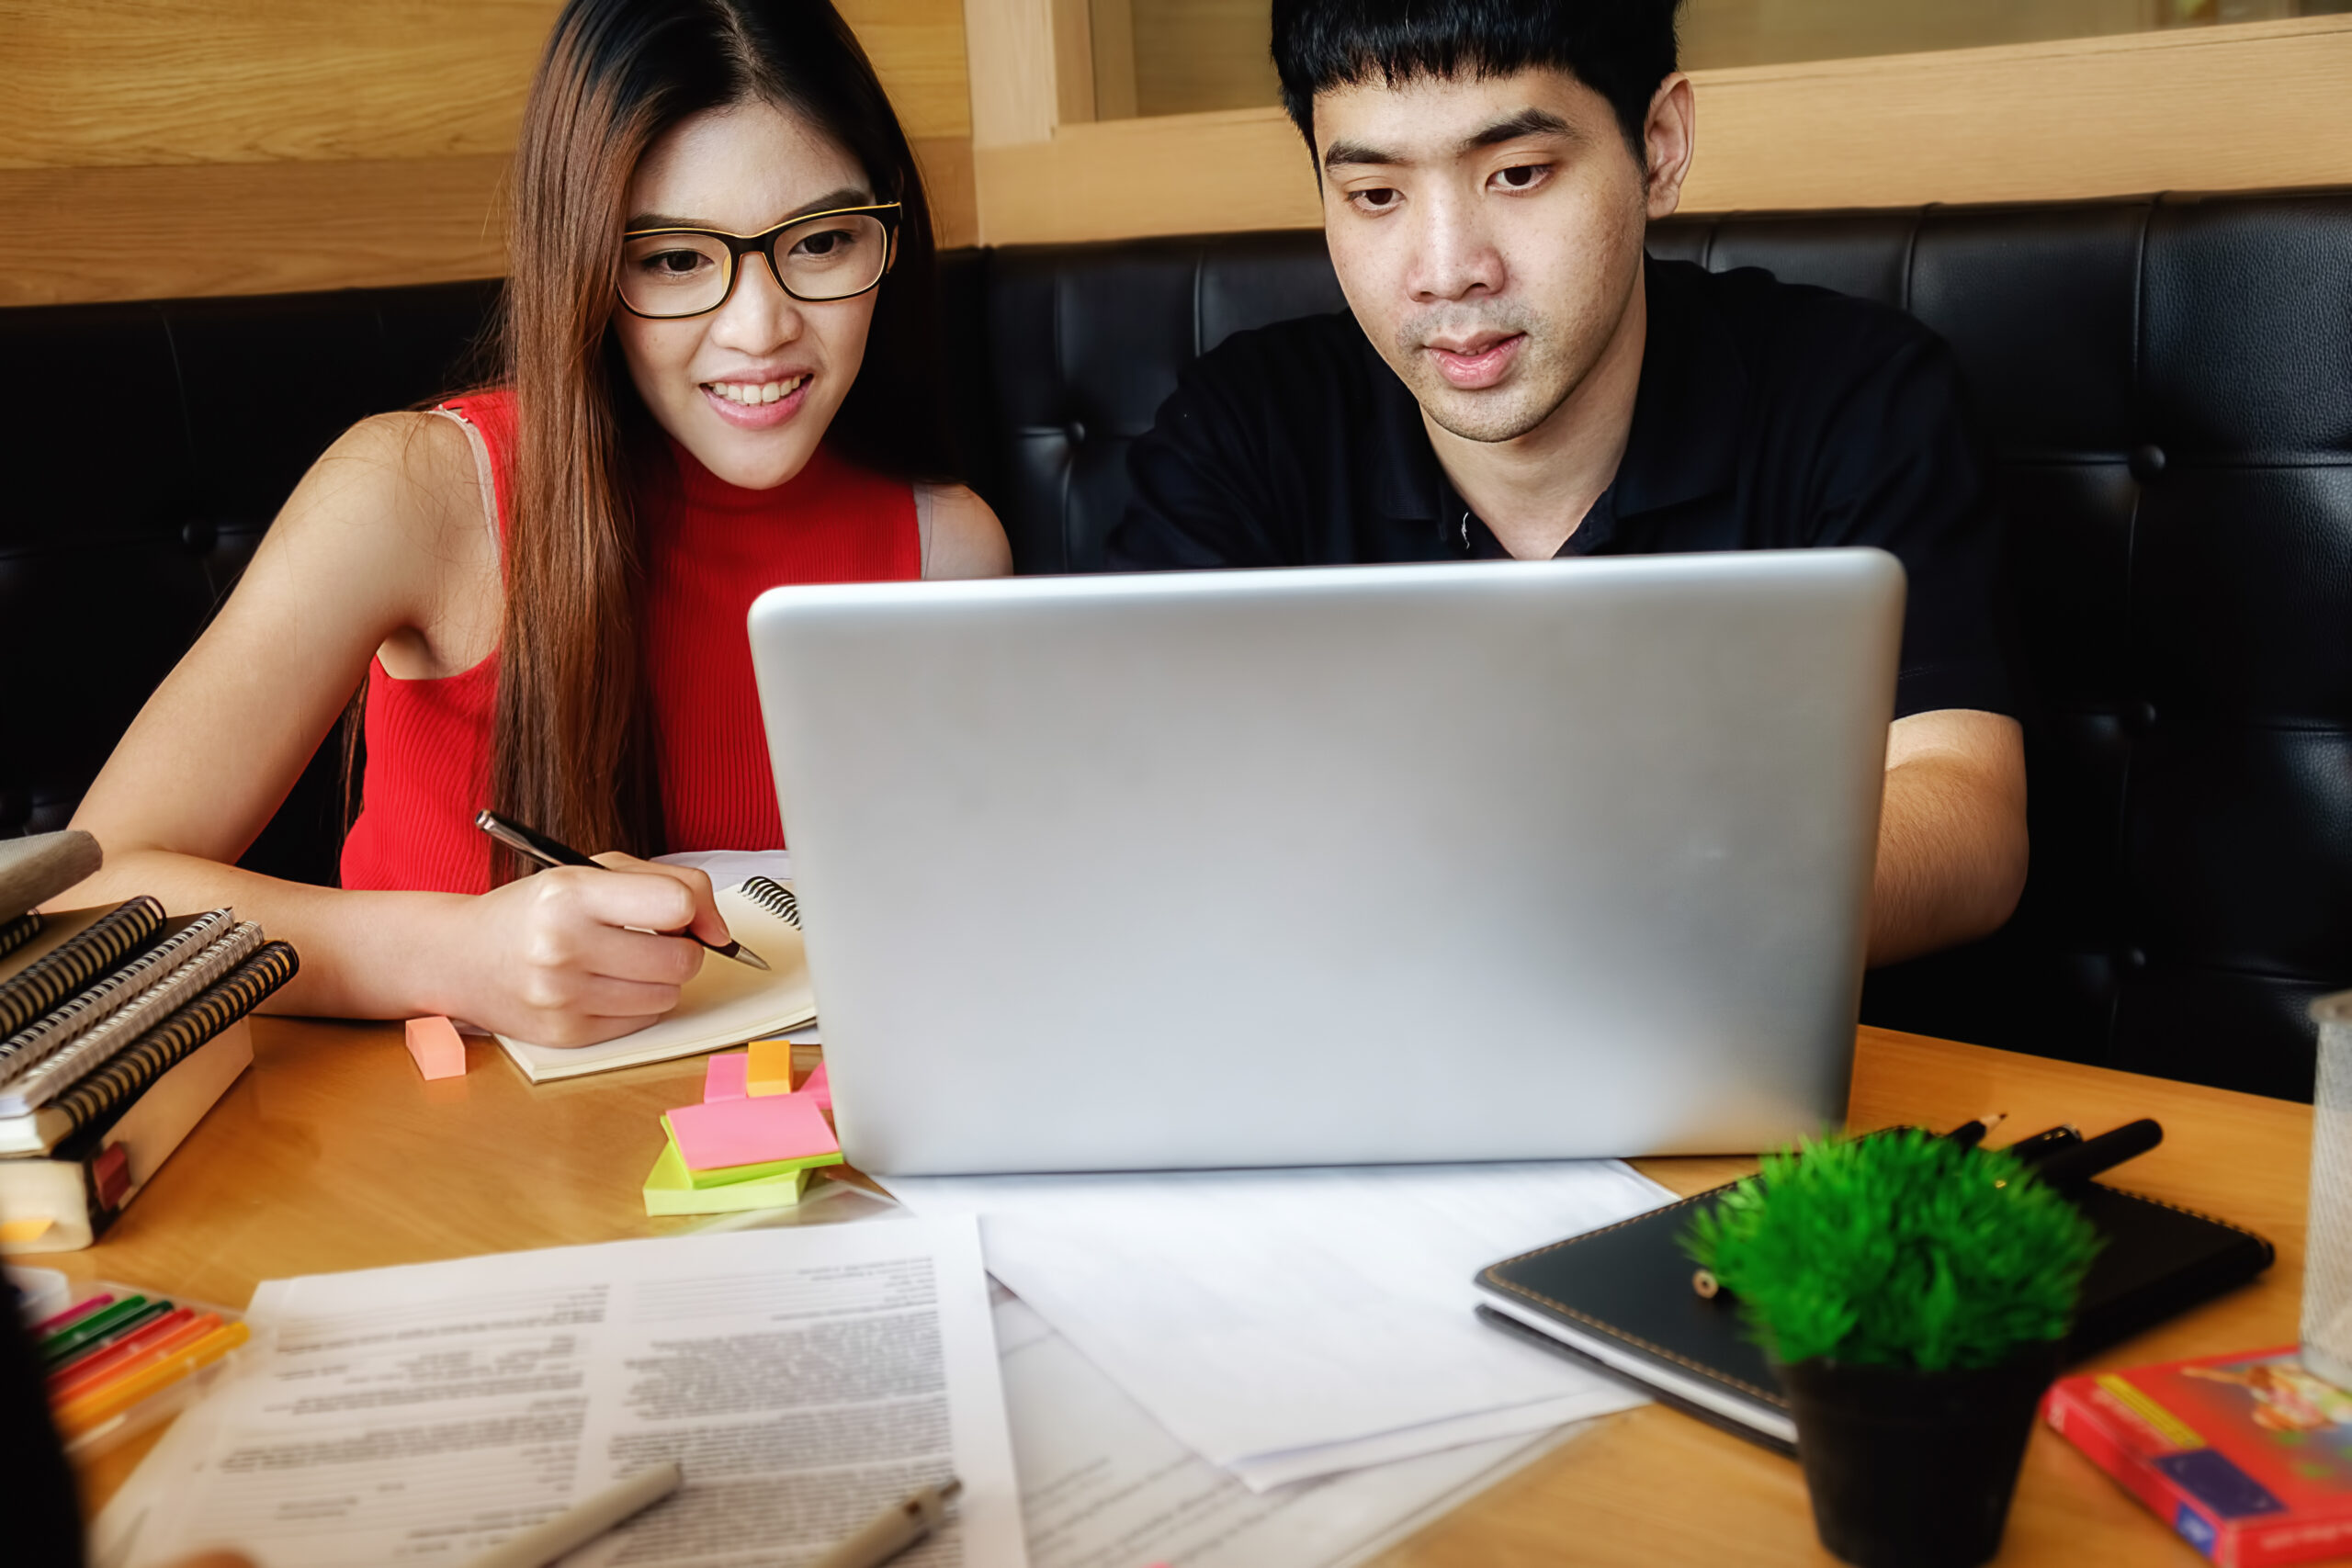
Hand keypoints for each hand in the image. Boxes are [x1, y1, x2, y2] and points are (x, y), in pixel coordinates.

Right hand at [435, 854, 733, 1046]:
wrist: (459, 956)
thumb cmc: (535, 910)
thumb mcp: (592, 872)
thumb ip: (668, 882)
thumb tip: (719, 930)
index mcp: (570, 894)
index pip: (675, 904)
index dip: (694, 909)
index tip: (687, 914)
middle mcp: (562, 947)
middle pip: (681, 959)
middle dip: (681, 948)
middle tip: (652, 939)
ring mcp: (562, 997)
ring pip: (669, 995)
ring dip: (660, 979)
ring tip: (622, 962)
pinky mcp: (566, 1034)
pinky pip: (643, 1021)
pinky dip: (637, 1004)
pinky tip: (604, 986)